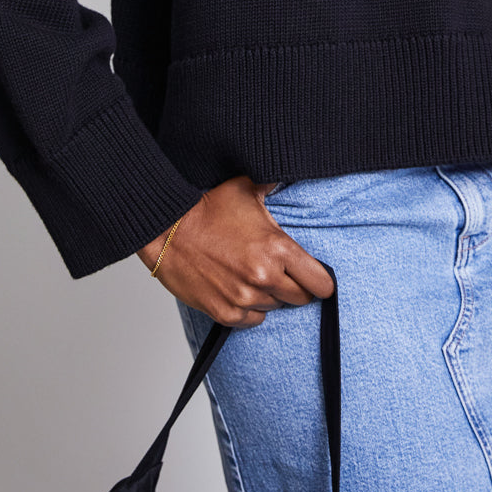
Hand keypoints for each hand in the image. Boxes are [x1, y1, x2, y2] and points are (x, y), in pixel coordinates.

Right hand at [136, 176, 335, 327]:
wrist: (168, 230)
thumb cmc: (208, 208)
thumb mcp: (246, 188)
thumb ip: (273, 184)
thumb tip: (286, 171)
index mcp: (277, 248)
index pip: (320, 282)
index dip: (322, 281)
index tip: (318, 278)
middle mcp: (264, 276)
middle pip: (300, 298)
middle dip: (297, 287)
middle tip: (283, 273)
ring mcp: (244, 297)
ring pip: (275, 307)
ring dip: (270, 296)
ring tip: (254, 275)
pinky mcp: (225, 312)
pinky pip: (252, 320)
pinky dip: (250, 309)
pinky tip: (241, 290)